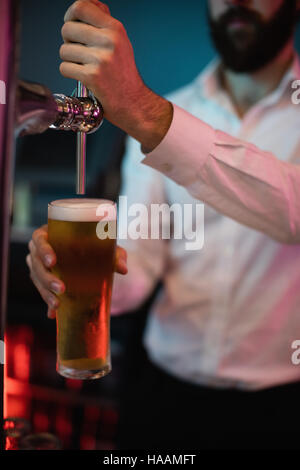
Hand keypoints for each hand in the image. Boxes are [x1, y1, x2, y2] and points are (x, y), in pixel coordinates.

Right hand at [26, 224, 127, 318]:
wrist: (93, 256)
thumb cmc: (96, 244)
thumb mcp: (106, 247)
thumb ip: (116, 255)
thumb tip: (123, 269)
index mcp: (50, 234)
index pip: (39, 239)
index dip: (43, 249)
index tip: (52, 261)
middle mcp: (40, 249)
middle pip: (35, 263)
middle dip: (46, 277)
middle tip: (61, 288)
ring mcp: (39, 265)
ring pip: (36, 278)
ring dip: (45, 292)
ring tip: (58, 304)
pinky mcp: (42, 280)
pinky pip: (41, 291)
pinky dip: (47, 302)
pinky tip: (53, 313)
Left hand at [60, 0, 172, 151]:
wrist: (134, 103)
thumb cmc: (124, 75)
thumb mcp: (121, 43)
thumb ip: (104, 22)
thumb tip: (90, 4)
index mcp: (115, 29)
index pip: (81, 7)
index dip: (70, 15)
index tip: (72, 23)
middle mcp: (109, 41)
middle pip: (67, 29)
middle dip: (68, 41)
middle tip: (80, 52)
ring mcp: (100, 59)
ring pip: (64, 50)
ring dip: (69, 60)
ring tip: (84, 67)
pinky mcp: (92, 77)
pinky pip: (65, 68)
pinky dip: (70, 74)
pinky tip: (82, 77)